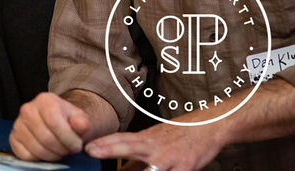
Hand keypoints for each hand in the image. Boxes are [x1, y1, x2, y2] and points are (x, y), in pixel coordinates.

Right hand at [9, 92, 91, 160]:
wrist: (56, 122)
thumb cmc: (68, 122)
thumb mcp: (79, 120)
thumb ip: (81, 122)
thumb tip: (81, 124)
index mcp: (45, 100)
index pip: (55, 123)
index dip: (69, 139)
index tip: (77, 145)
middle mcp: (28, 109)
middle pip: (46, 138)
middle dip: (62, 149)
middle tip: (68, 149)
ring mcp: (18, 124)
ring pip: (36, 149)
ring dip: (52, 156)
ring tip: (59, 150)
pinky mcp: (13, 138)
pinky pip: (25, 155)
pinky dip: (38, 159)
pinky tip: (46, 151)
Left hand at [84, 121, 221, 170]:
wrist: (207, 127)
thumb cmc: (177, 137)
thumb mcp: (153, 144)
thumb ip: (135, 160)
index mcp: (145, 140)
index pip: (121, 139)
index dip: (104, 143)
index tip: (87, 147)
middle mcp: (155, 147)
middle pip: (129, 146)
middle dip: (108, 149)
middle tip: (90, 150)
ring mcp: (170, 158)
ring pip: (150, 167)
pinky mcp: (185, 168)